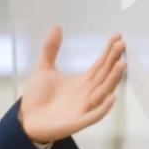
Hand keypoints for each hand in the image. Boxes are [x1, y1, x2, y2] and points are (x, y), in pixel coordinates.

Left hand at [19, 26, 125, 143]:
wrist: (26, 120)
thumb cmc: (38, 97)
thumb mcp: (44, 69)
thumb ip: (50, 49)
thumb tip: (57, 26)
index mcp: (83, 82)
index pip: (100, 64)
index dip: (109, 51)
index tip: (118, 36)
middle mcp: (88, 93)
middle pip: (105, 75)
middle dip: (114, 61)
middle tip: (122, 44)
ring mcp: (84, 108)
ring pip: (103, 92)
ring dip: (113, 79)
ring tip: (121, 64)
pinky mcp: (78, 121)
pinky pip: (95, 115)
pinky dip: (104, 107)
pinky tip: (111, 97)